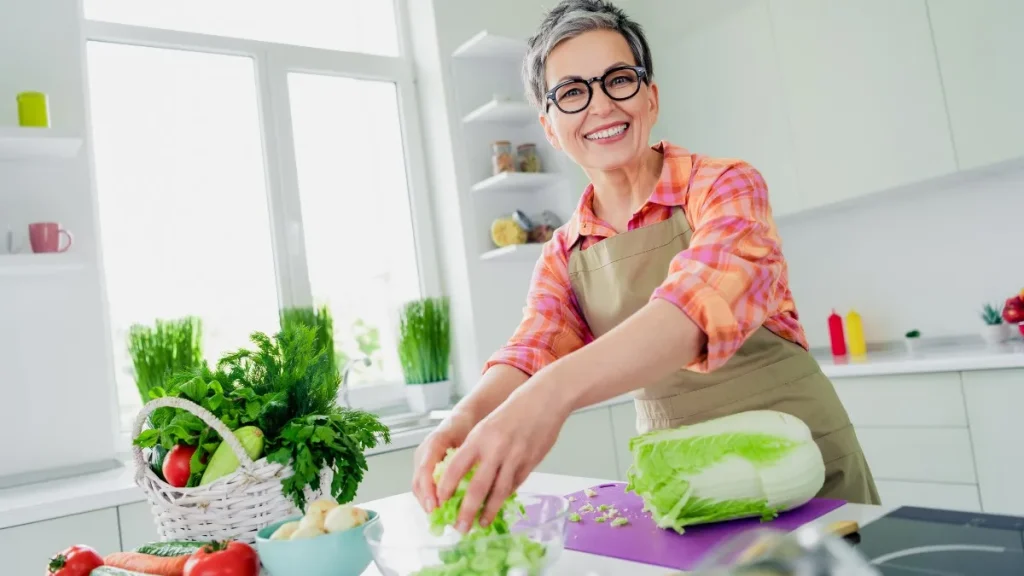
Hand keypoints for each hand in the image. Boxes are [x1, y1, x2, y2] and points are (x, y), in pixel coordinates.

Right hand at [412, 411, 474, 512]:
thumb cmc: (468, 428)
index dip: (429, 490)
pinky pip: (422, 485)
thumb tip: (474, 484)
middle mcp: (424, 453)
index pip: (426, 470)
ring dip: (427, 502)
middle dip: (426, 501)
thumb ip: (468, 459)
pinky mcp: (424, 467)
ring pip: (418, 486)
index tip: (435, 506)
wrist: (462, 419)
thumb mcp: (471, 440)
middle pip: (418, 482)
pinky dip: (430, 498)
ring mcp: (422, 460)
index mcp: (434, 444)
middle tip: (438, 517)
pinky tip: (441, 508)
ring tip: (440, 517)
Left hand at [435, 379, 570, 531]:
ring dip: (488, 512)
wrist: (544, 400)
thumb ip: (476, 449)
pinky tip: (499, 505)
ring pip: (499, 492)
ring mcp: (514, 458)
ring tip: (481, 524)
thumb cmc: (513, 410)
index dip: (445, 488)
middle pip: (477, 488)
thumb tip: (463, 475)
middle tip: (460, 527)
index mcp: (479, 437)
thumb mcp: (487, 425)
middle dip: (466, 511)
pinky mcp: (530, 463)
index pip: (455, 468)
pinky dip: (505, 497)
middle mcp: (495, 449)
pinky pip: (514, 485)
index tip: (439, 503)